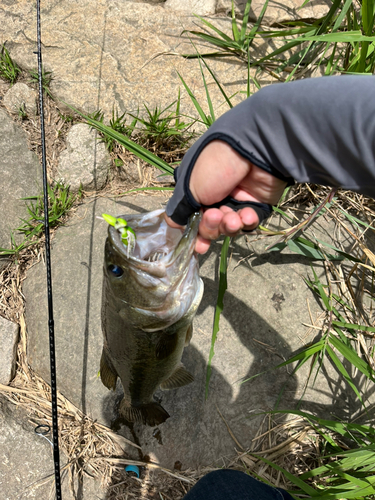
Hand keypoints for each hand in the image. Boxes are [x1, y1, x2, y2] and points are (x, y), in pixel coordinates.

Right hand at [165, 140, 286, 253]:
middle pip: (210, 225)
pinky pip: (249, 223)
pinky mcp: (257, 204)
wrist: (253, 150)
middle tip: (214, 217)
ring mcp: (237, 200)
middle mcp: (216, 195)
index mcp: (197, 189)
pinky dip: (246, 222)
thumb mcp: (188, 186)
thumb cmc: (215, 165)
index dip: (195, 233)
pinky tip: (246, 215)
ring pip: (229, 227)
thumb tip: (172, 225)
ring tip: (232, 218)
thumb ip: (179, 210)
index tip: (198, 245)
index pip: (193, 217)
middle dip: (211, 227)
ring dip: (228, 226)